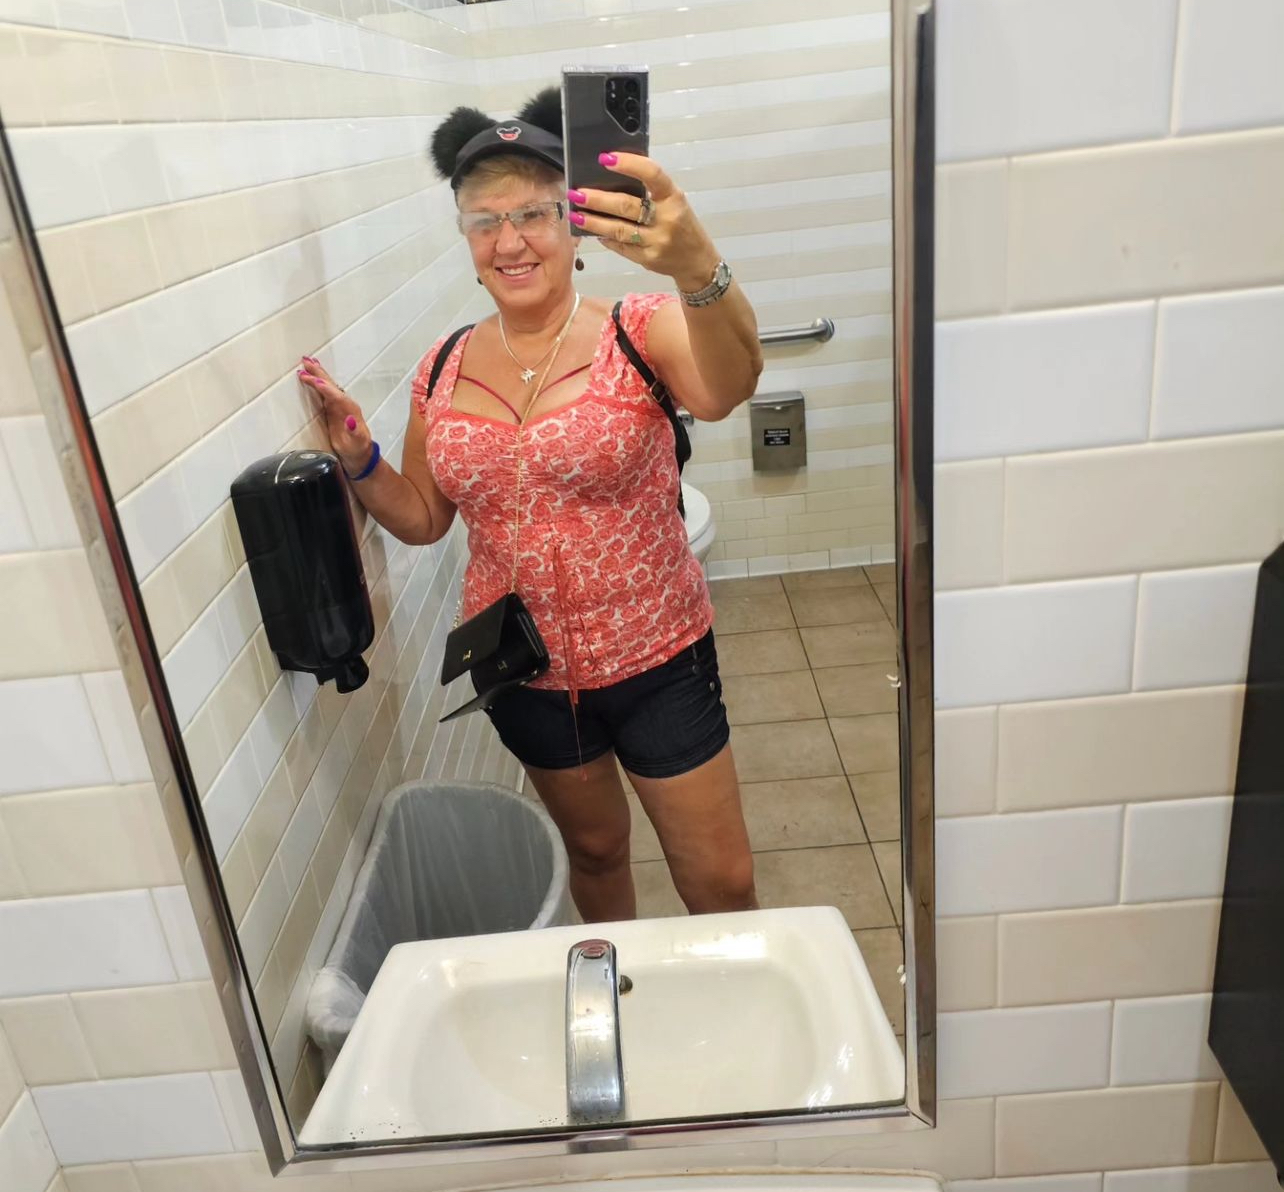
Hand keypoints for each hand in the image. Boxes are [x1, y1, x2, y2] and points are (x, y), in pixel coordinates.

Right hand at [297, 357, 371, 474]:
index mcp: (350, 410)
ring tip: (306, 362)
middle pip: (330, 385)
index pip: (336, 396)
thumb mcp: (357, 443)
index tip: (314, 381)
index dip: (325, 389)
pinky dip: (317, 382)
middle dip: (318, 374)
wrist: (359, 452)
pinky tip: (311, 377)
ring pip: (327, 385)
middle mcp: (345, 403)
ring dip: (317, 373)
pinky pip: (324, 391)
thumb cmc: (357, 448)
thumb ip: (355, 432)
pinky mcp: (333, 407)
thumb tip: (350, 421)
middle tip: (305, 362)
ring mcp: (338, 404)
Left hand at [567, 153, 719, 291]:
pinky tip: (593, 232)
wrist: (697, 262)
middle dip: (598, 199)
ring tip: (576, 214)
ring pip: (618, 230)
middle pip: (626, 206)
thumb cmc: (683, 225)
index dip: (629, 164)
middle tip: (577, 193)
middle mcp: (665, 219)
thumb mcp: (674, 203)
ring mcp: (656, 242)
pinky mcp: (647, 259)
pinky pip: (621, 246)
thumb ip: (651, 191)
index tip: (605, 158)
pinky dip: (605, 238)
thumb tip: (614, 178)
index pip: (652, 175)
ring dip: (593, 222)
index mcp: (673, 198)